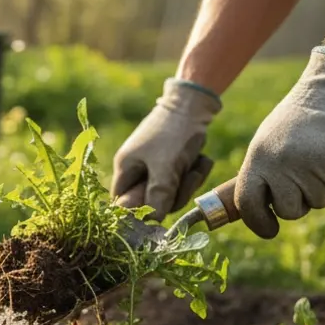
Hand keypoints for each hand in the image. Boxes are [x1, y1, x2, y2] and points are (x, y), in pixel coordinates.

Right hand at [111, 78, 221, 218]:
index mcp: (126, 168)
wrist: (195, 102)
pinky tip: (200, 158)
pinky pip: (181, 179)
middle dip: (175, 193)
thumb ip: (157, 196)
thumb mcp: (166, 167)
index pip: (123, 203)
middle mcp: (136, 168)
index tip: (161, 208)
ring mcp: (154, 164)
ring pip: (170, 191)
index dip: (140, 212)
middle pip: (151, 201)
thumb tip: (151, 222)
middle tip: (186, 176)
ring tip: (197, 163)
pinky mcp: (171, 160)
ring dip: (189, 181)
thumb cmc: (175, 133)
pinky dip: (194, 172)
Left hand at [233, 47, 324, 238]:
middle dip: (299, 201)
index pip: (248, 203)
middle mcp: (281, 165)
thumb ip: (261, 174)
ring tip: (322, 153)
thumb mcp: (267, 142)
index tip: (270, 230)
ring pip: (319, 202)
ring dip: (324, 185)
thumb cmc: (299, 119)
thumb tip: (253, 210)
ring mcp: (312, 167)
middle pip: (289, 211)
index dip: (258, 222)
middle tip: (306, 173)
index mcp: (258, 158)